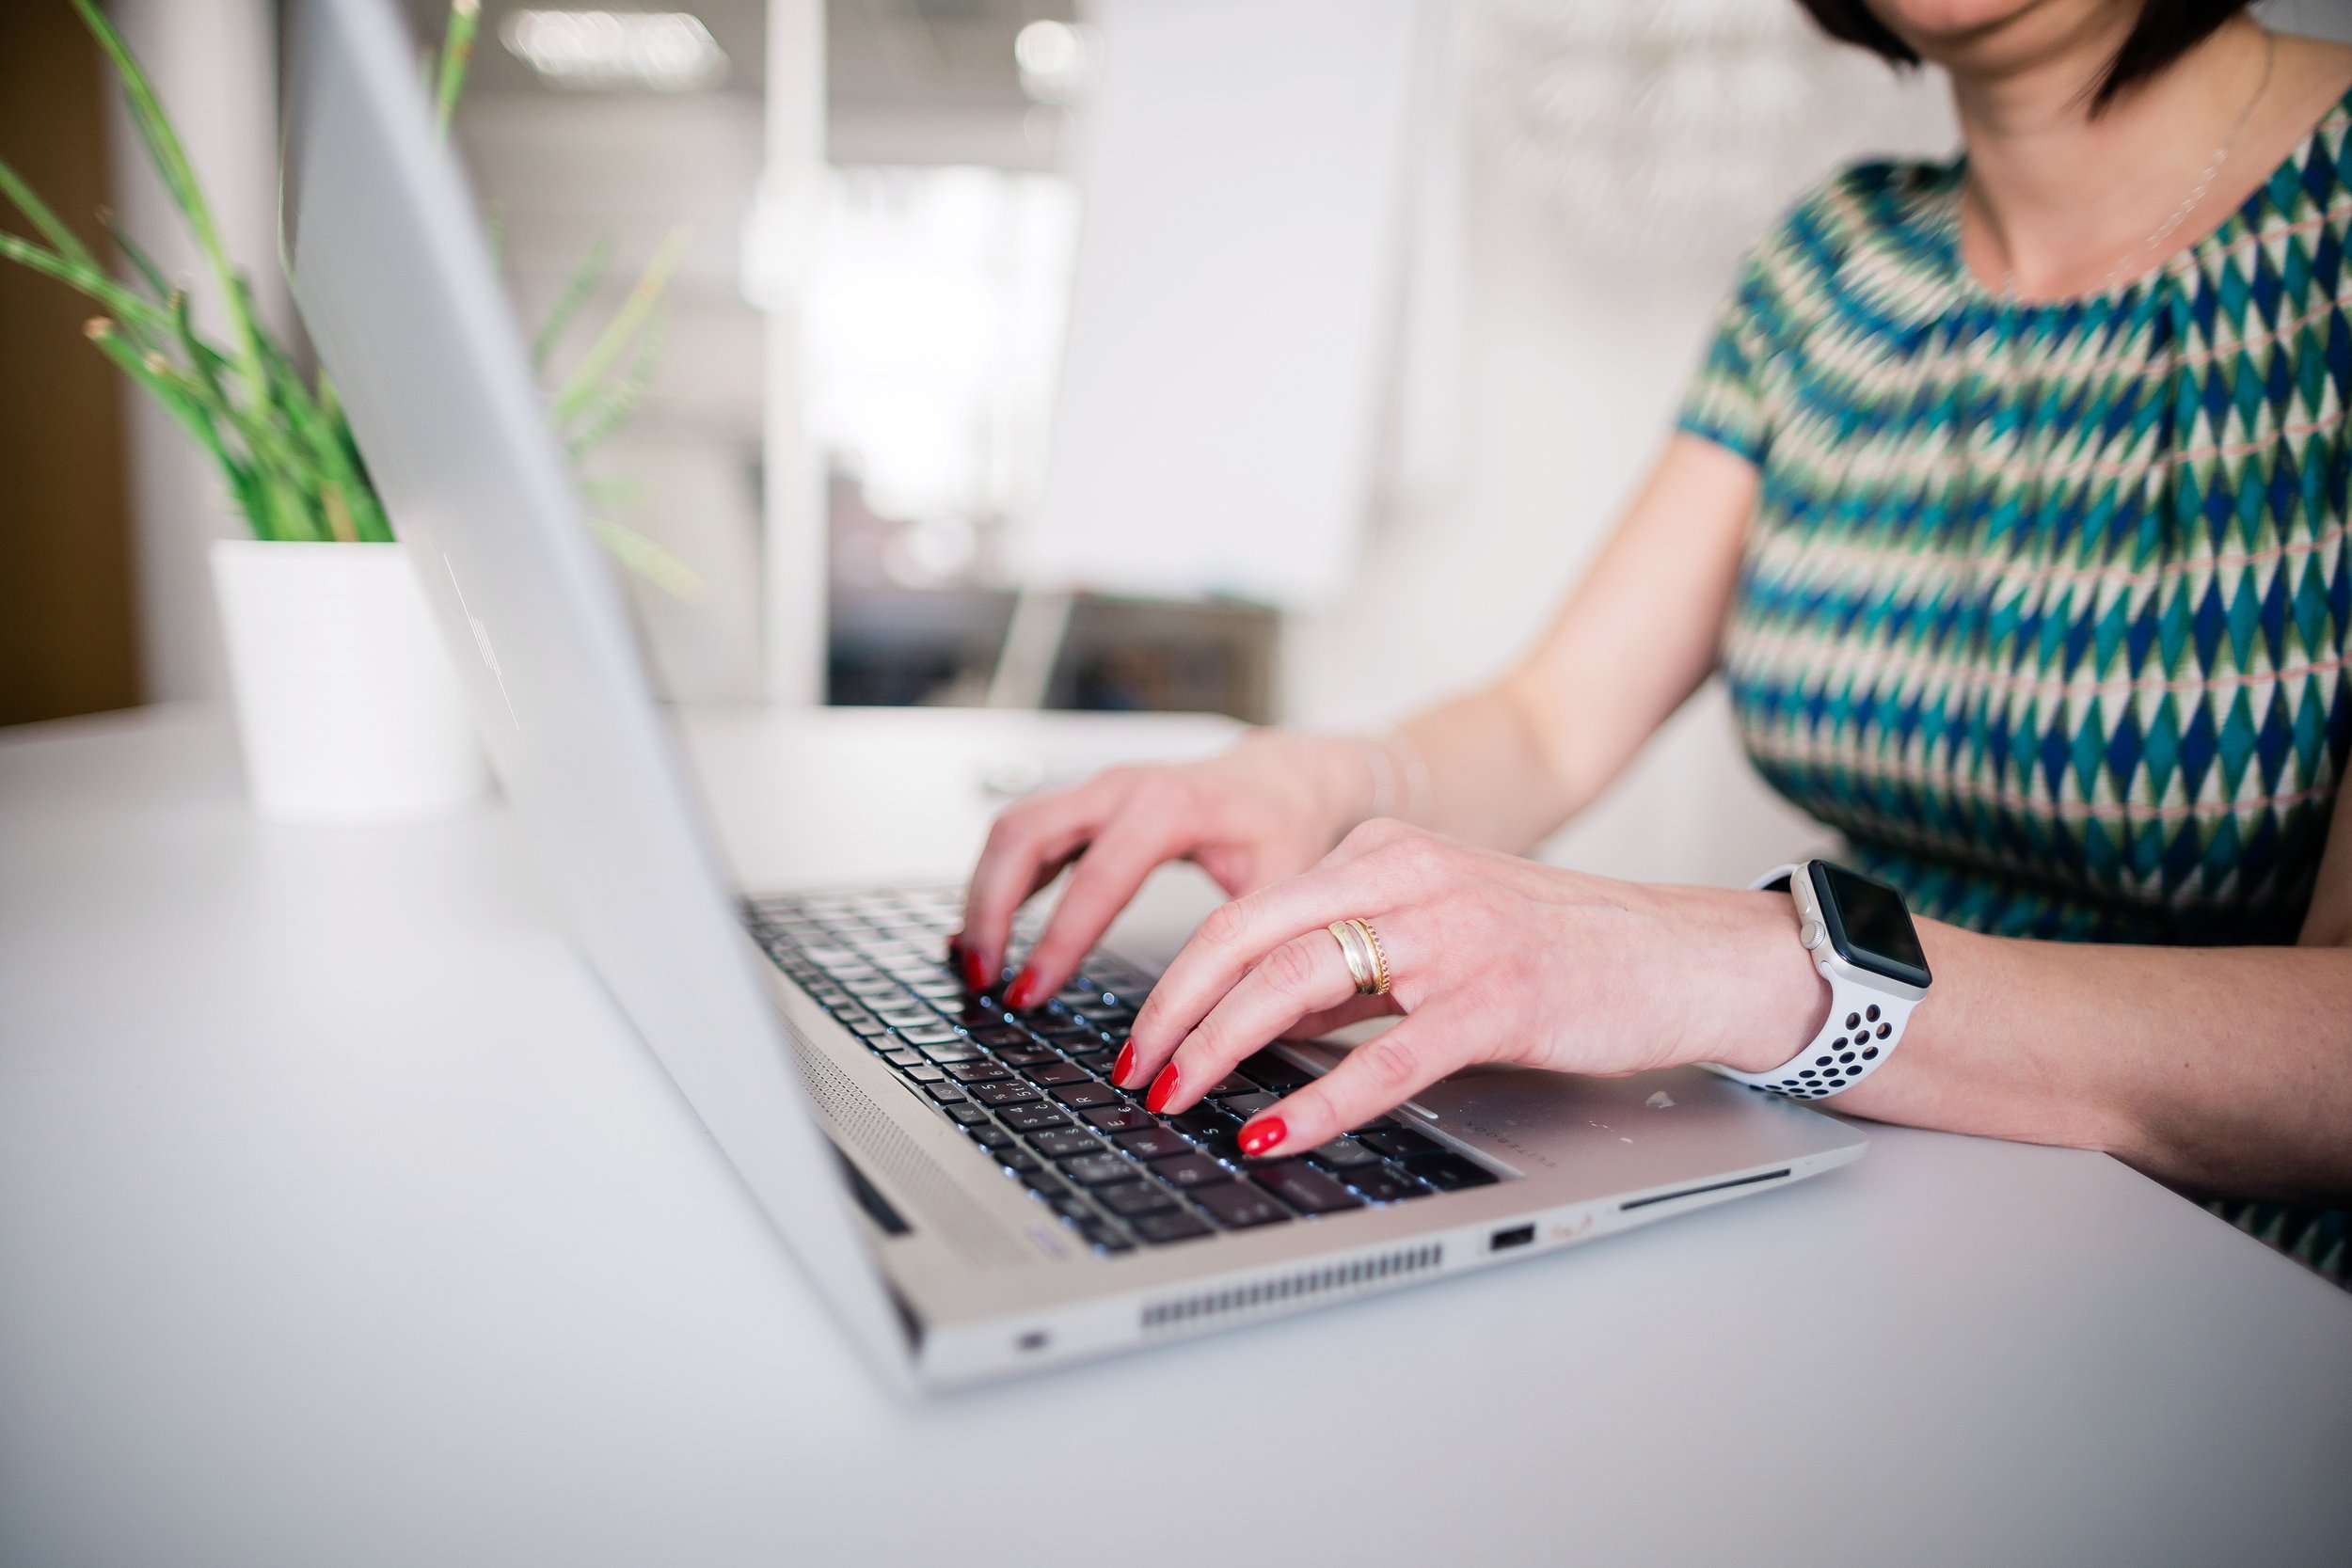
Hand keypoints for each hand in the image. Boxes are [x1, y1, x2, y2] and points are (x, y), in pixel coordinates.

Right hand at [954, 731, 1376, 1007]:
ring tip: (976, 963)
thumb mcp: (1281, 886)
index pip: (1094, 878)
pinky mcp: (1087, 807)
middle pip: (1024, 835)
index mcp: (1168, 806)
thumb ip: (1245, 947)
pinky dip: (998, 881)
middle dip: (991, 908)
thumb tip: (1217, 1023)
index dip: (1057, 941)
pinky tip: (988, 929)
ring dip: (983, 895)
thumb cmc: (1284, 824)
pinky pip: (1024, 835)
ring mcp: (1098, 791)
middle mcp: (1122, 788)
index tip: (1032, 992)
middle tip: (983, 977)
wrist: (1284, 778)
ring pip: (1012, 830)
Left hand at [1112, 819, 1824, 1159]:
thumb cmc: (1566, 948)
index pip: (1251, 908)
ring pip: (1299, 985)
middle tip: (1135, 1070)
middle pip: (1251, 936)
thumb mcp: (1440, 928)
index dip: (1182, 975)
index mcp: (1386, 850)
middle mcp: (1409, 876)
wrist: (1688, 955)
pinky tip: (1277, 1134)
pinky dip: (1319, 1102)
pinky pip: (1386, 1057)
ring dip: (1222, 1049)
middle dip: (1176, 1010)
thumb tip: (1258, 1020)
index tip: (1143, 1033)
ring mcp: (1454, 935)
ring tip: (1179, 1097)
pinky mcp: (1498, 998)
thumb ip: (1350, 964)